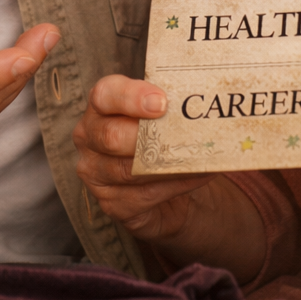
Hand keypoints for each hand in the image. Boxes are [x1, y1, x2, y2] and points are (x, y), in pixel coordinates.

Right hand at [71, 74, 272, 273]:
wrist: (158, 184)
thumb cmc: (157, 137)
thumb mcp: (159, 114)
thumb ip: (173, 102)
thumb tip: (211, 97)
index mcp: (100, 107)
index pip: (104, 95)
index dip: (131, 97)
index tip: (162, 102)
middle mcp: (89, 139)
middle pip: (111, 137)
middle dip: (146, 134)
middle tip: (181, 130)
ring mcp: (96, 174)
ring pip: (130, 170)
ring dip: (170, 162)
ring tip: (202, 153)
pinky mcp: (113, 204)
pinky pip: (146, 194)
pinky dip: (178, 183)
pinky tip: (201, 174)